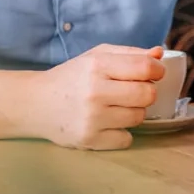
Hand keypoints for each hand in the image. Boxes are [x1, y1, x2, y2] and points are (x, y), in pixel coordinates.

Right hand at [28, 44, 164, 149]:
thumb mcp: (96, 56)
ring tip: (117, 107)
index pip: (145, 68)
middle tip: (134, 92)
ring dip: (134, 112)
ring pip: (139, 117)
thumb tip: (159, 54)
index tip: (154, 73)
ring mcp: (92, 118)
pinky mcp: (89, 139)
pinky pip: (126, 139)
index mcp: (98, 65)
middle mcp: (95, 91)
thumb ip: (129, 53)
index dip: (157, 71)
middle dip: (147, 92)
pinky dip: (121, 132)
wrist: (35, 103)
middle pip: (147, 94)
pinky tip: (108, 123)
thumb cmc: (71, 77)